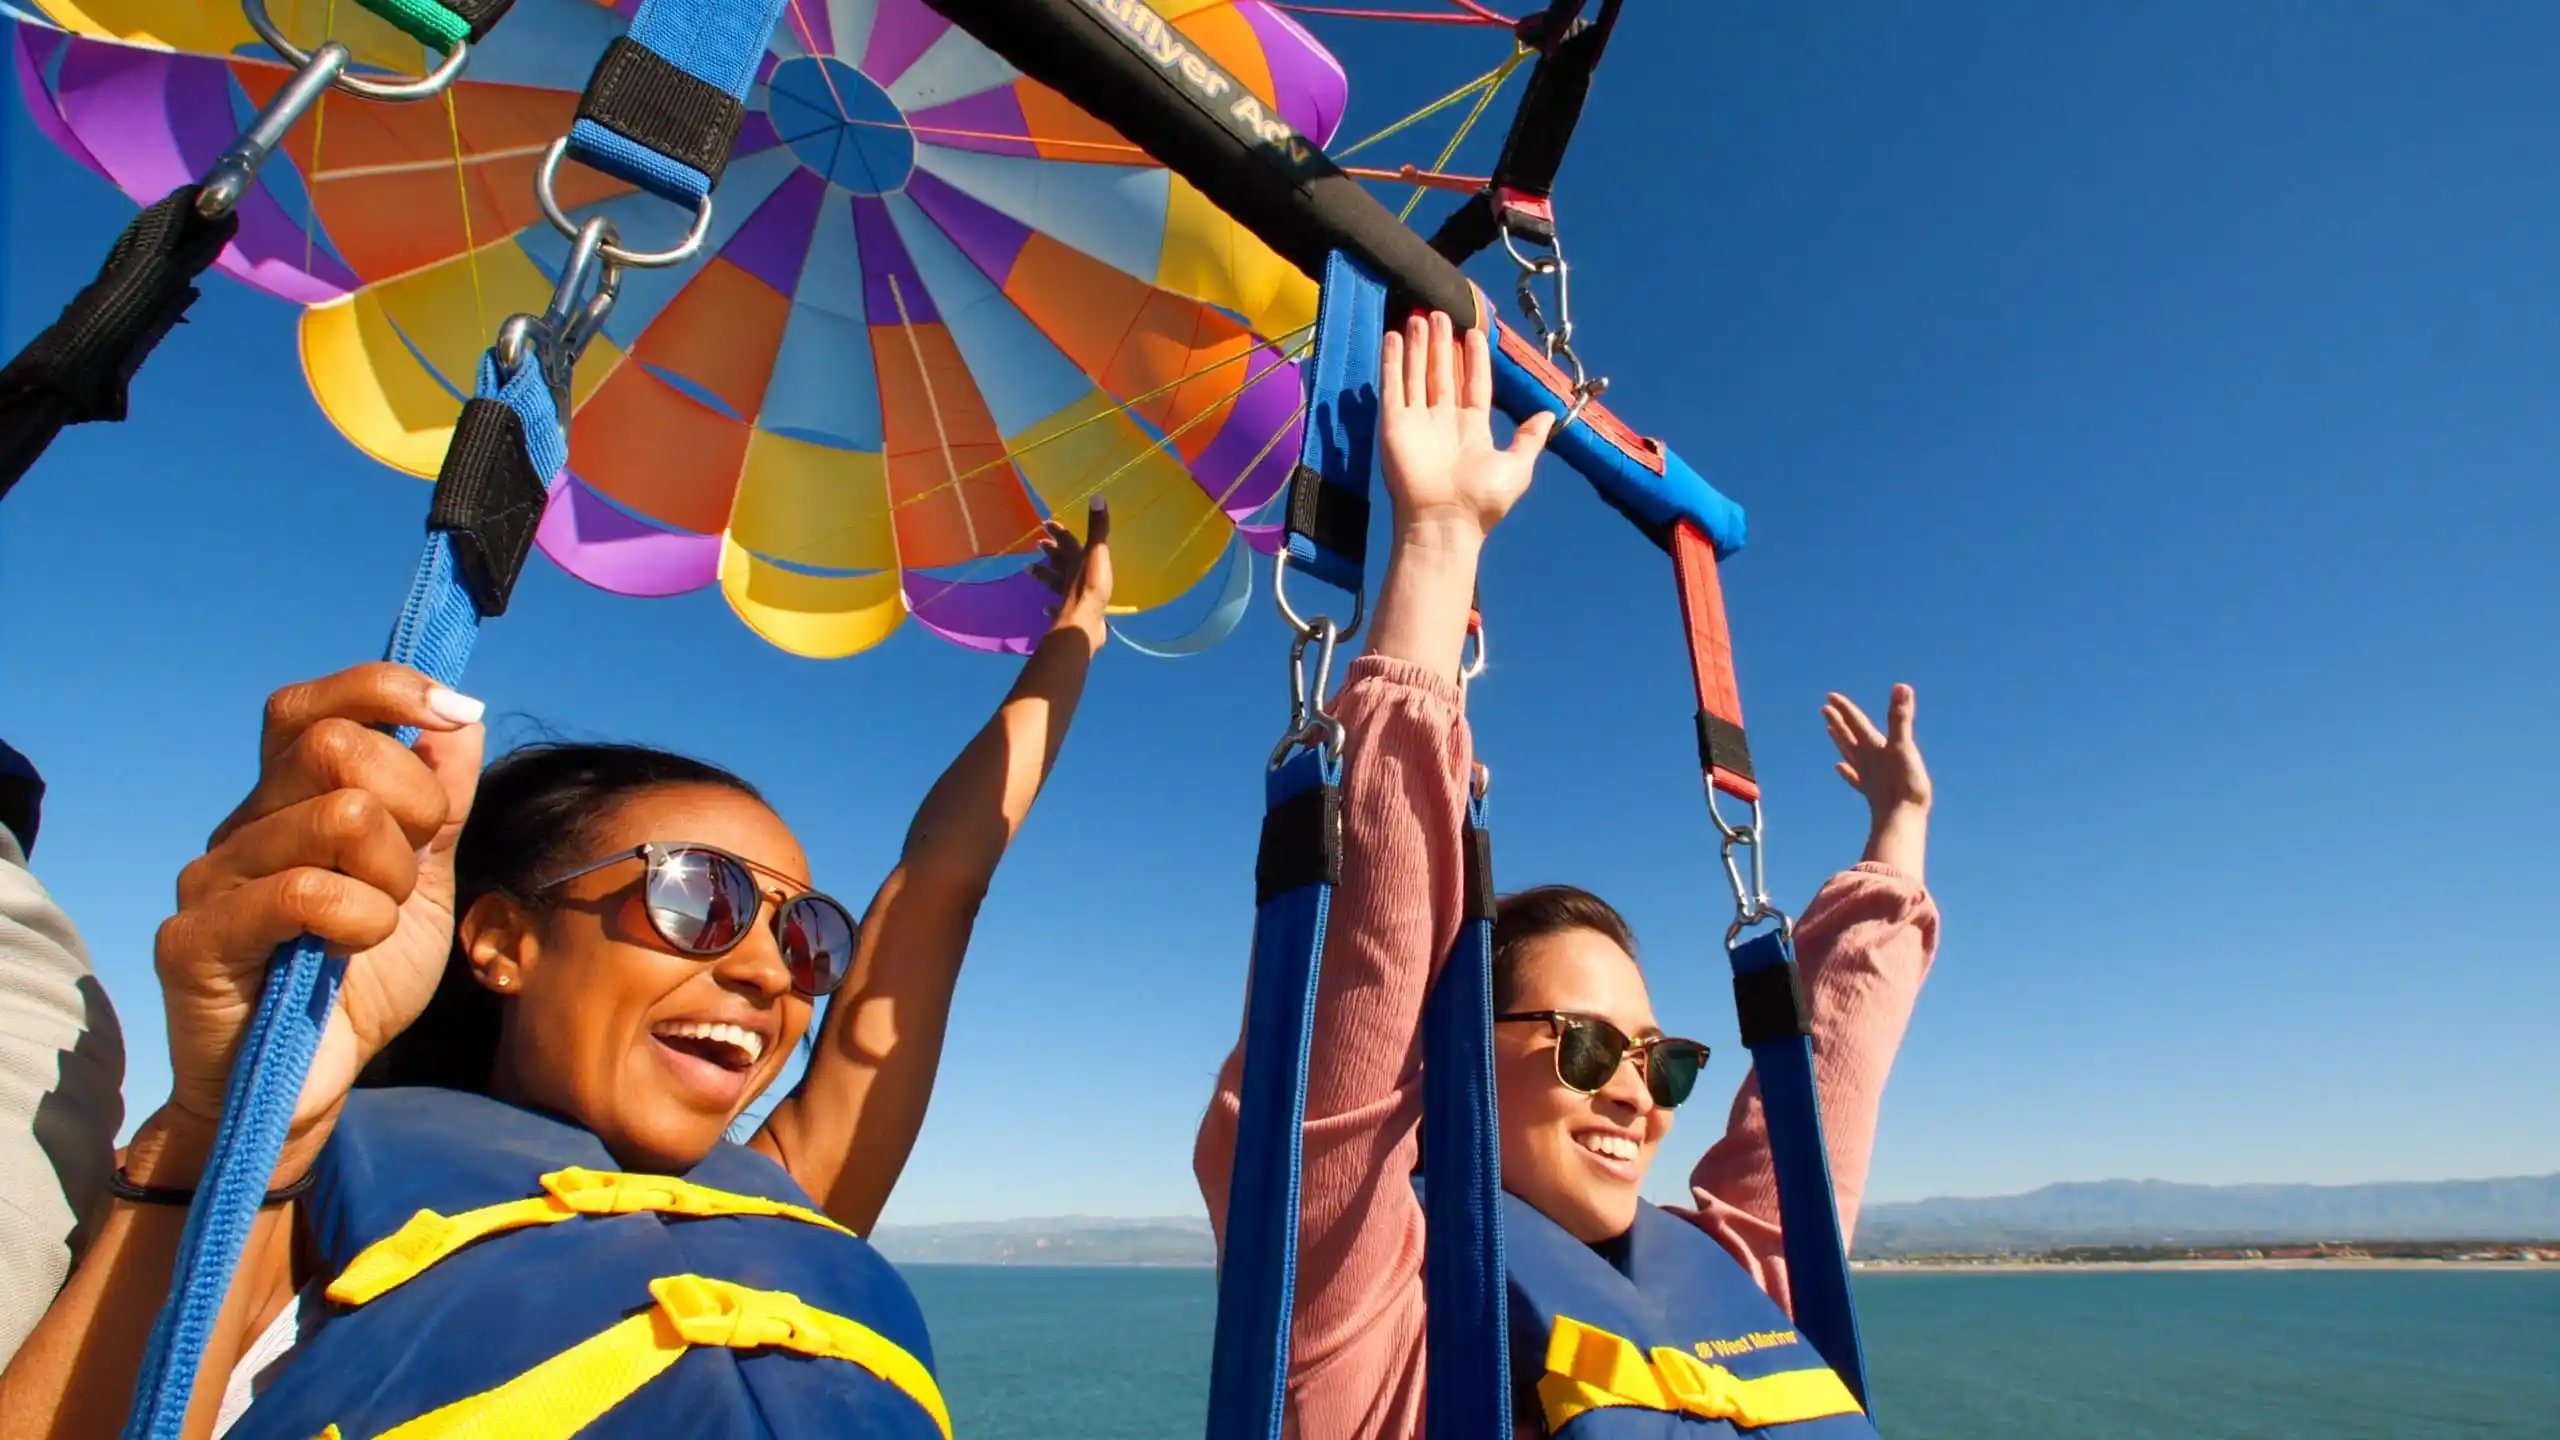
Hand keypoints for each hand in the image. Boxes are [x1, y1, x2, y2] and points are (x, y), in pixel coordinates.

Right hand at [154, 664, 486, 1154]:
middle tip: (410, 870)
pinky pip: (306, 890)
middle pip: (336, 745)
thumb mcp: (423, 886)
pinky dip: (361, 919)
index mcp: (289, 804)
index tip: (451, 714)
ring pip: (339, 816)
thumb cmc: (359, 985)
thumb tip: (457, 716)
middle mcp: (242, 826)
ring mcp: (212, 877)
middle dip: (411, 801)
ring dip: (391, 878)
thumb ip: (440, 805)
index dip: (384, 691)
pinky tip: (352, 950)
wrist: (308, 1089)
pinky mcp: (195, 938)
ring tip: (375, 926)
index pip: (312, 706)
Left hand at [1033, 498, 1112, 638]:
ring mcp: (1065, 595)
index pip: (1066, 541)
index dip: (1058, 531)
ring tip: (1029, 569)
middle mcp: (1068, 575)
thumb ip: (1098, 527)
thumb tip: (1096, 496)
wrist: (1084, 620)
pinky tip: (1044, 609)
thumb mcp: (1098, 553)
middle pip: (1057, 560)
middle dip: (1049, 551)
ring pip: (1052, 582)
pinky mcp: (1068, 614)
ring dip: (1042, 575)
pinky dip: (1050, 608)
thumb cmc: (1092, 585)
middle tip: (1038, 543)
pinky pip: (1056, 608)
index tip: (1046, 523)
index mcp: (1076, 559)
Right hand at [1379, 311, 1554, 547]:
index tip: (1473, 333)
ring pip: (1418, 373)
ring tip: (1420, 316)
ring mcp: (1417, 421)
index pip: (1473, 383)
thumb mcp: (1518, 467)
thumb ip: (1529, 438)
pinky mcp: (1394, 424)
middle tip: (1440, 314)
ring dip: (1419, 345)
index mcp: (1472, 429)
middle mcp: (1443, 421)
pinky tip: (1396, 337)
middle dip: (1442, 344)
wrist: (1445, 522)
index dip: (1473, 358)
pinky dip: (1393, 362)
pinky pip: (1393, 386)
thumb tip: (1547, 415)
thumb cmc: (1482, 501)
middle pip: (1443, 373)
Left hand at [1826, 685, 1930, 879]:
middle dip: (1838, 721)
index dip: (1845, 708)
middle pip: (1848, 737)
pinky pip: (1855, 778)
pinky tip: (1839, 768)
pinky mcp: (1871, 793)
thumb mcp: (1904, 746)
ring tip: (1830, 731)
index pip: (1856, 723)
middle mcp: (1866, 760)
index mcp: (1874, 747)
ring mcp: (1867, 777)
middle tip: (1824, 709)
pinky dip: (1846, 771)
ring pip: (1849, 755)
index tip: (1830, 696)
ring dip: (1840, 741)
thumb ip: (1900, 717)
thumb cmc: (1904, 784)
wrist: (1902, 820)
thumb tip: (1901, 687)